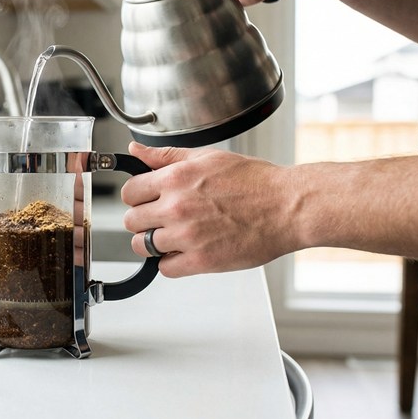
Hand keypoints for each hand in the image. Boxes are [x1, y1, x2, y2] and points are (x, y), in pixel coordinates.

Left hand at [121, 142, 297, 276]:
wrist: (287, 207)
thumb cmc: (255, 182)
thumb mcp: (207, 157)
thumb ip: (167, 156)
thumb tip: (137, 149)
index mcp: (176, 179)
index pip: (129, 192)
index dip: (137, 197)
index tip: (146, 200)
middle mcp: (177, 207)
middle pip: (131, 221)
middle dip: (143, 220)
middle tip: (161, 220)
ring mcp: (188, 236)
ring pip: (143, 247)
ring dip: (154, 243)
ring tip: (173, 236)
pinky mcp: (202, 261)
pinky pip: (165, 268)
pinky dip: (171, 262)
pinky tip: (186, 251)